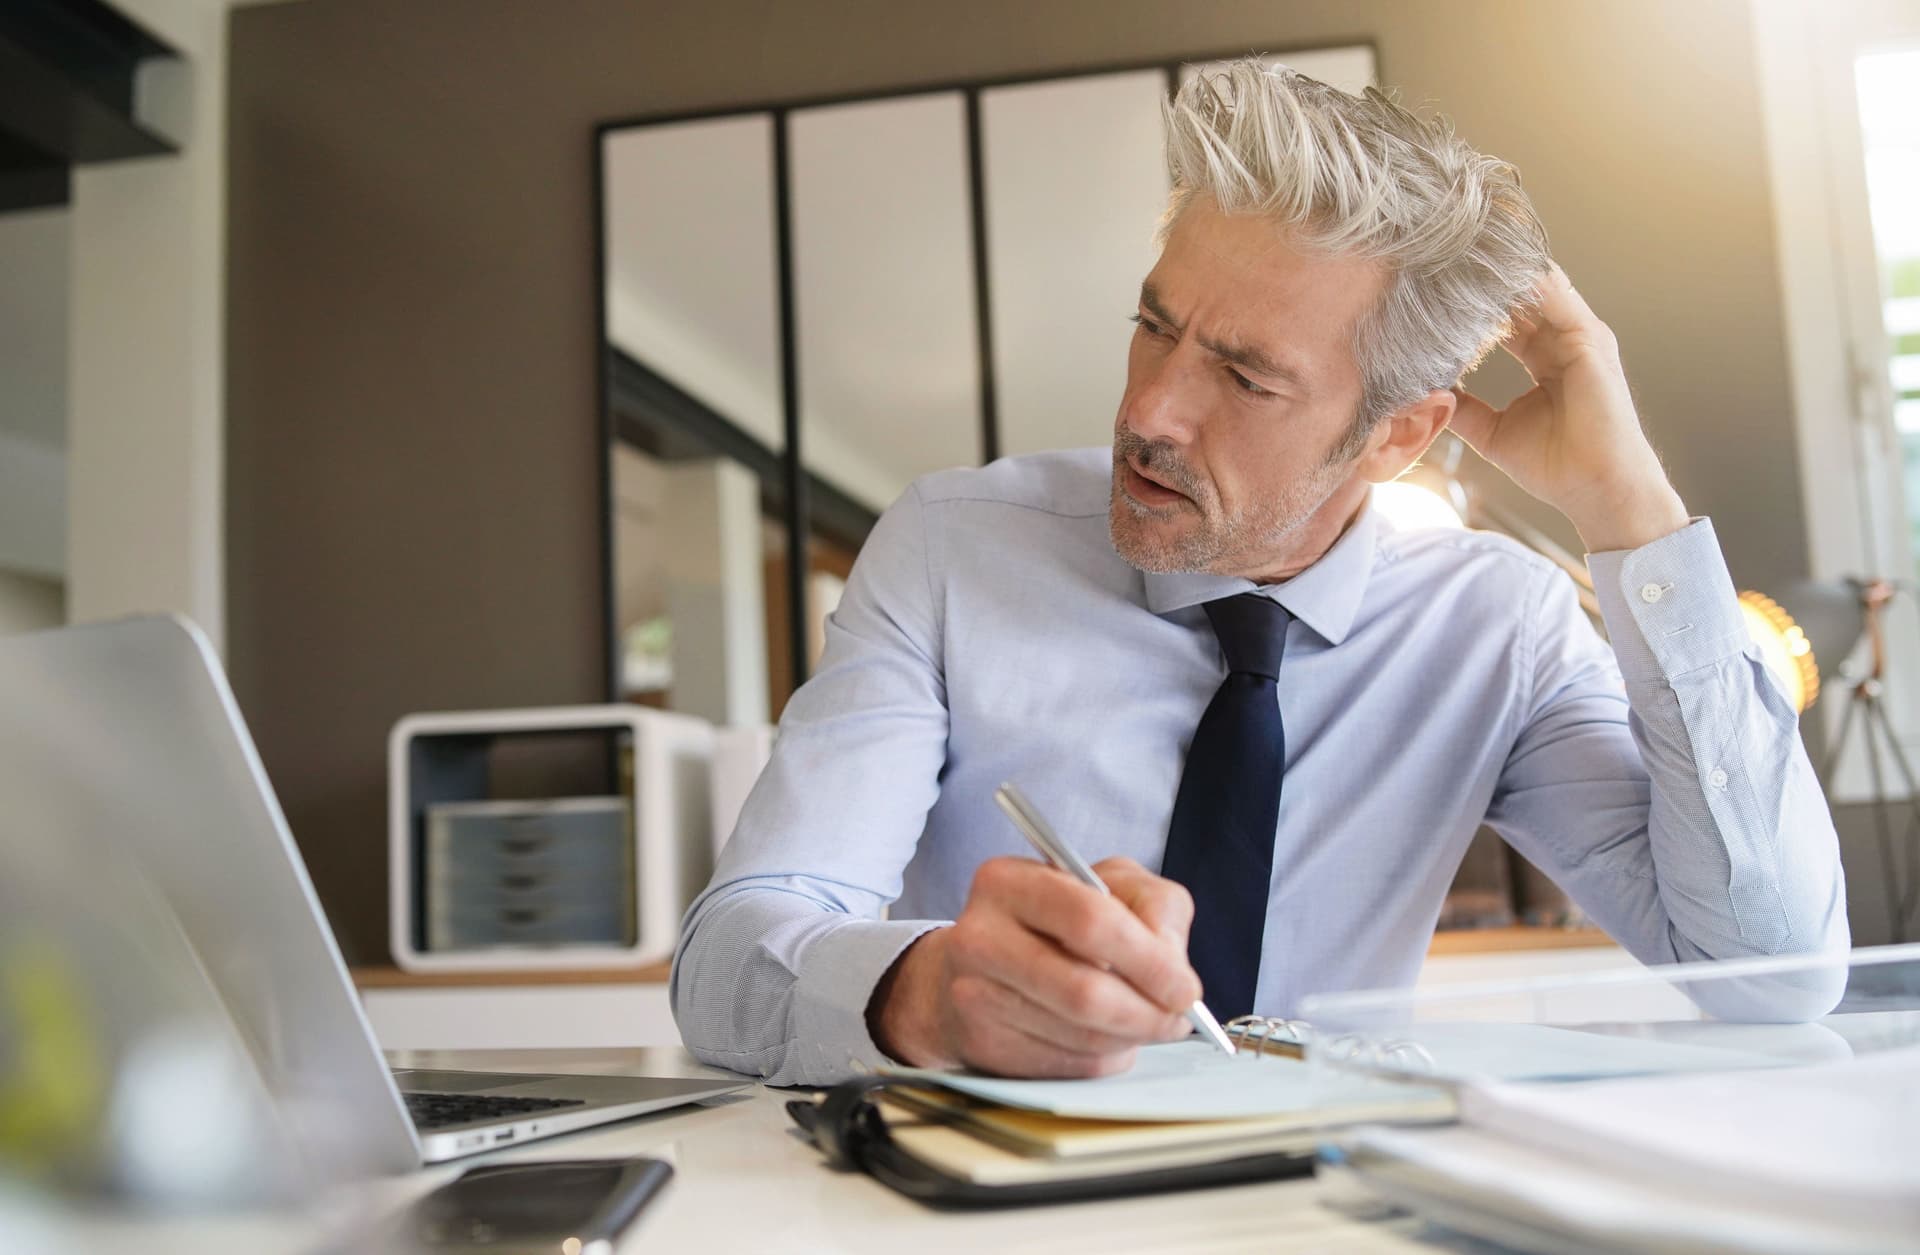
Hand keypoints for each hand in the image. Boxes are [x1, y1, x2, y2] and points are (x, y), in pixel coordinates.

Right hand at [867, 856, 1201, 1077]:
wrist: (981, 964)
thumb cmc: (1056, 921)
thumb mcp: (1109, 884)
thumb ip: (1153, 906)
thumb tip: (1171, 964)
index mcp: (1008, 881)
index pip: (1090, 921)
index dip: (1149, 961)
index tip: (1185, 988)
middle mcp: (978, 937)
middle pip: (1083, 991)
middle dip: (1146, 1012)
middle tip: (1176, 1018)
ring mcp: (972, 995)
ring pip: (1080, 1036)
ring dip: (1129, 1037)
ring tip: (1142, 1021)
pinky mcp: (981, 1043)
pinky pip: (1065, 1064)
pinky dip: (1102, 1057)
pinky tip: (1105, 1035)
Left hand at [1449, 265, 1689, 552]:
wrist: (1595, 489)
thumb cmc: (1555, 466)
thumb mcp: (1492, 432)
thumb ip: (1463, 408)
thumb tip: (1427, 393)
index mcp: (1545, 357)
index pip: (1508, 316)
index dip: (1476, 301)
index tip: (1436, 286)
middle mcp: (1564, 340)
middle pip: (1522, 294)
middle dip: (1486, 276)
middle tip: (1442, 256)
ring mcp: (1580, 336)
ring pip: (1538, 287)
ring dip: (1503, 268)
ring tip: (1462, 250)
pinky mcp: (1590, 340)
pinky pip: (1555, 297)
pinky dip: (1527, 280)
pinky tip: (1493, 269)